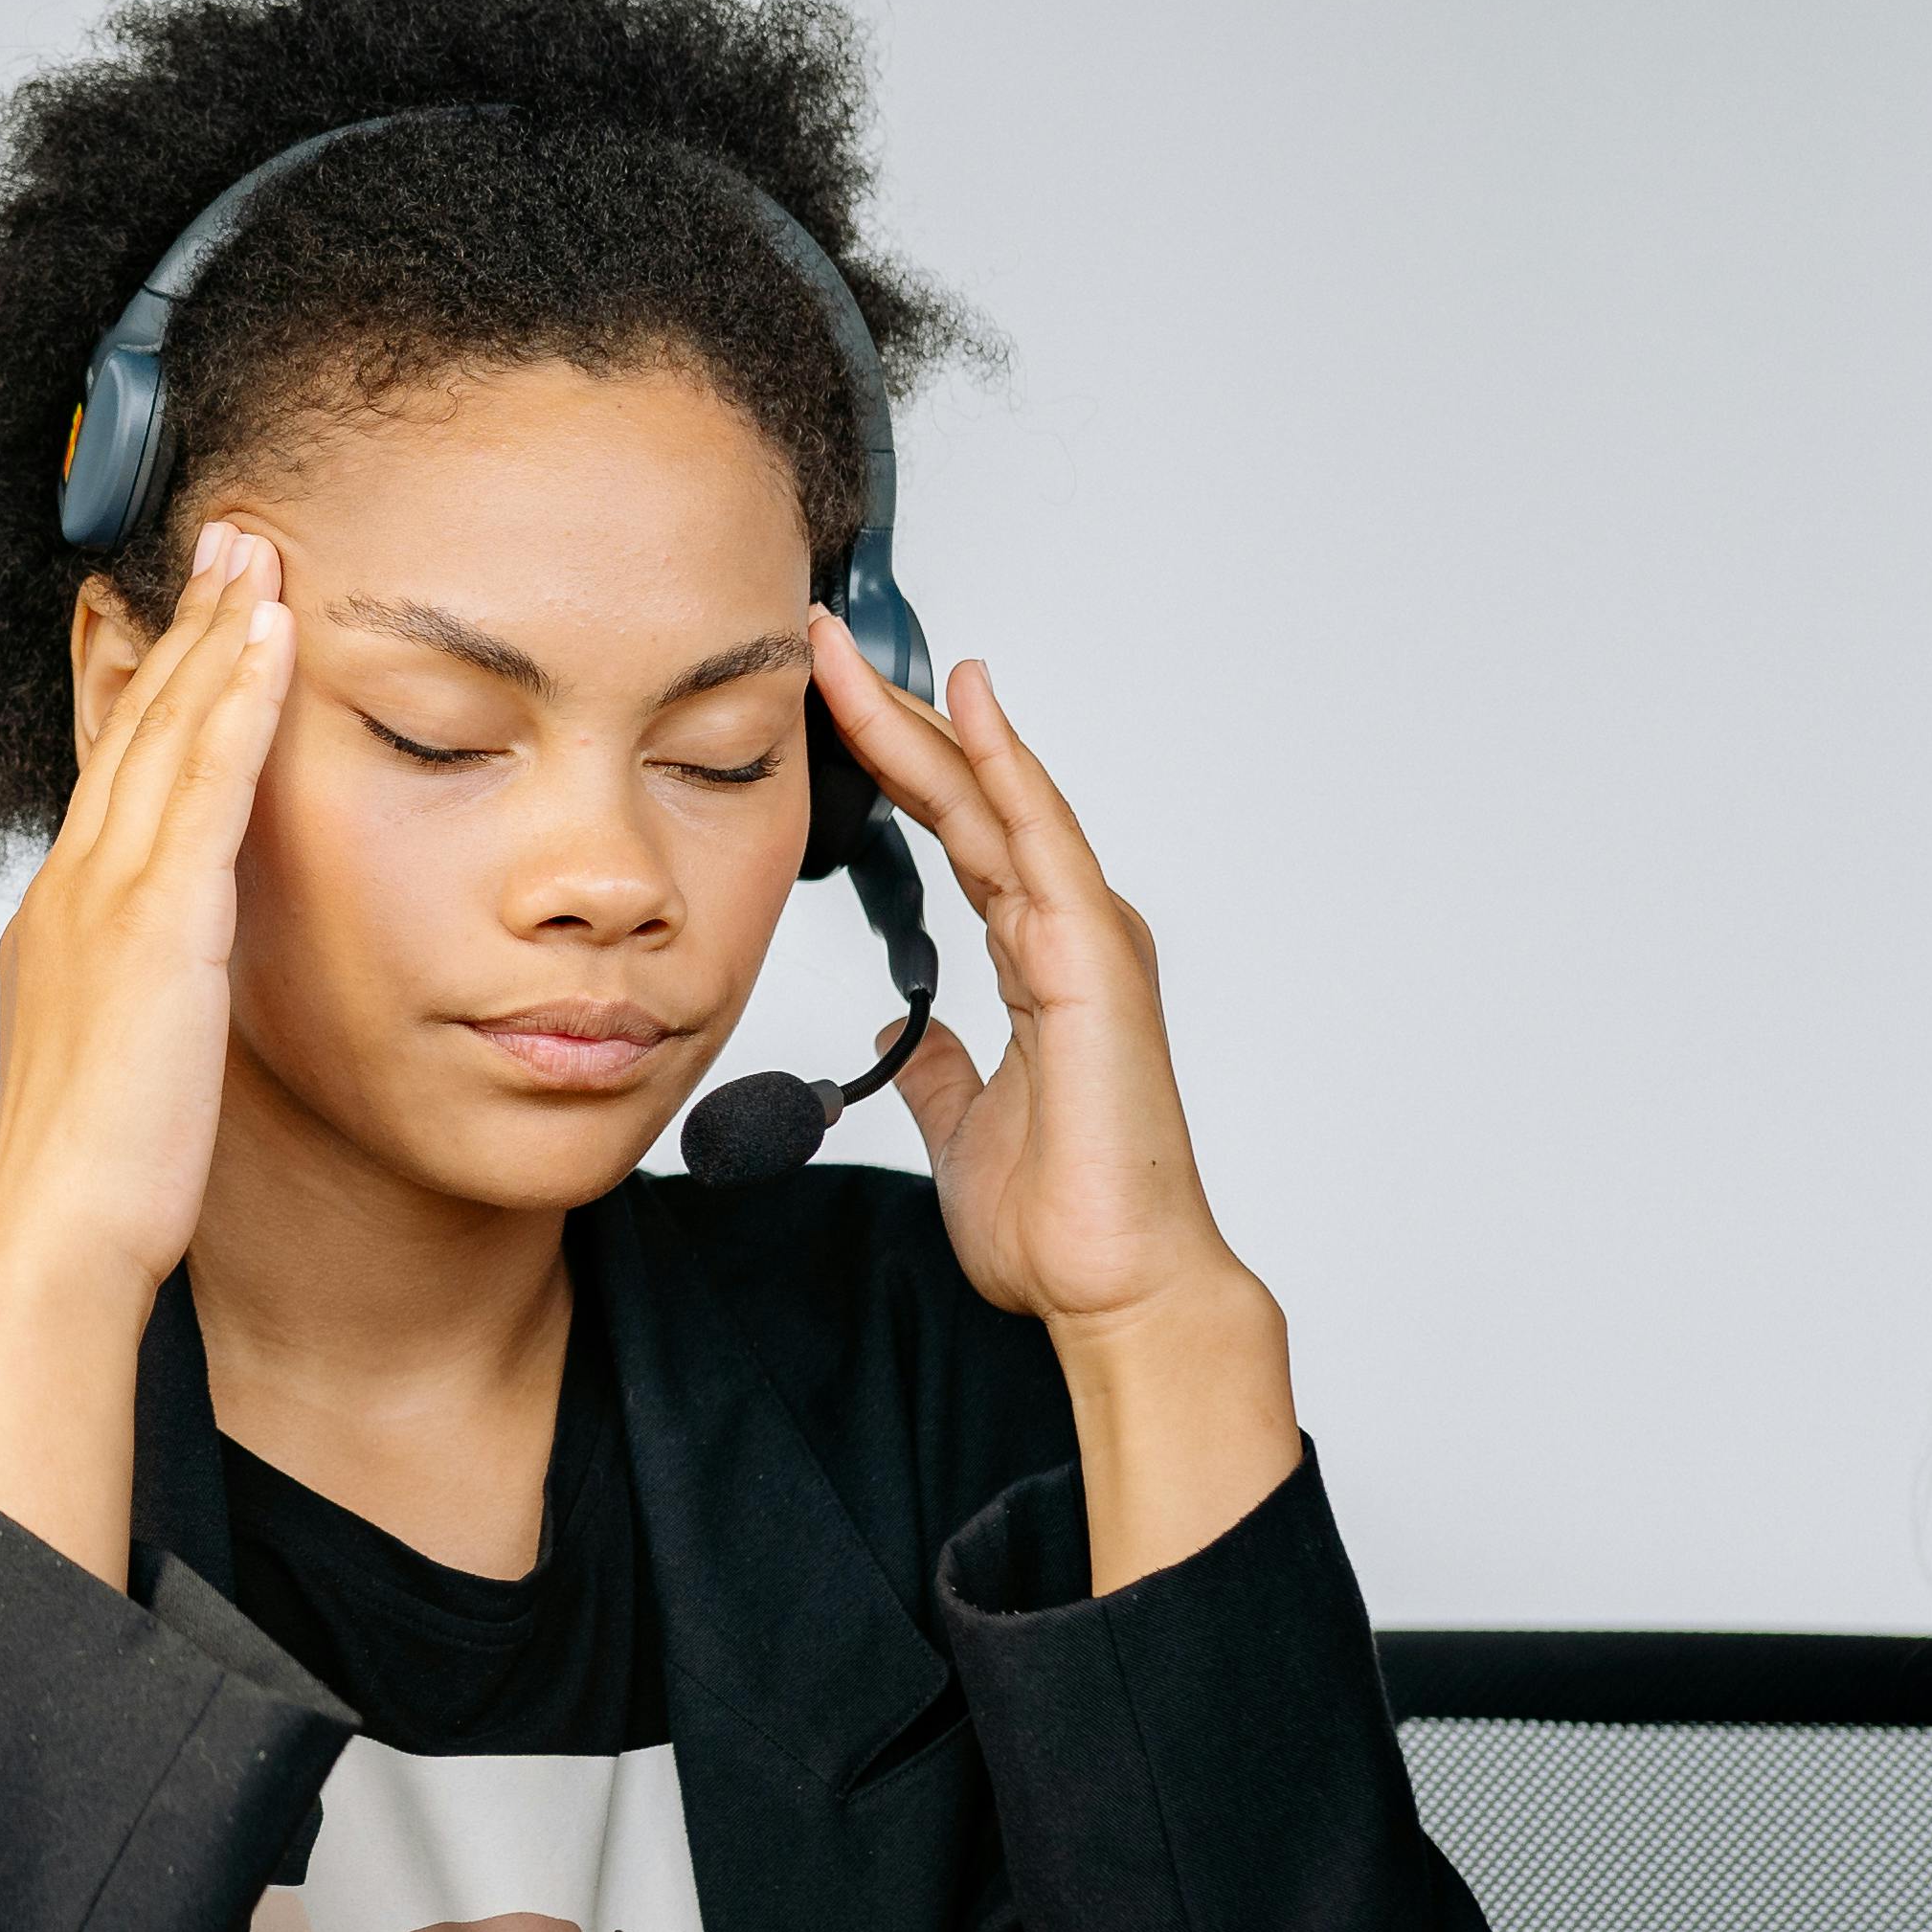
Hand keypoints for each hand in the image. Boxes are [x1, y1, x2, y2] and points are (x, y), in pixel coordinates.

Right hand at [0, 519, 295, 1578]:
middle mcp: (72, 889)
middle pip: (130, 724)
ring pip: (165, 731)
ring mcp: (106, 899)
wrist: (61, 1238)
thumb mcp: (115, 1061)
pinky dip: (236, 701)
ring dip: (214, 633)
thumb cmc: (96, 1181)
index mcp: (60, 922)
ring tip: (257, 553)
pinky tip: (272, 640)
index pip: (108, 772)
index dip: (145, 684)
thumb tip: (164, 987)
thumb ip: (136, 999)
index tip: (174, 614)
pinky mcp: (157, 924)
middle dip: (180, 625)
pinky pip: (204, 785)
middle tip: (222, 540)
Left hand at [810, 628, 1295, 1587]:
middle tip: (818, 643)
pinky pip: (1040, 840)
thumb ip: (943, 1069)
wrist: (1113, 1288)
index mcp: (1038, 960)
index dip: (890, 764)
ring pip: (994, 797)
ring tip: (854, 653)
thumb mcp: (966, 1126)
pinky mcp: (1094, 959)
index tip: (825, 707)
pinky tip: (966, 703)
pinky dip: (1005, 764)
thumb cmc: (1062, 1219)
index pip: (951, 832)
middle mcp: (1067, 931)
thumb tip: (911, 1039)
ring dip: (925, 720)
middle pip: (967, 794)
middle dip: (892, 716)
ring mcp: (1087, 937)